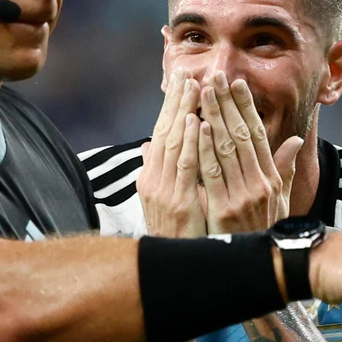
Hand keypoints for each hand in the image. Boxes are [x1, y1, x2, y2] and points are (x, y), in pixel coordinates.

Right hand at [138, 78, 207, 237]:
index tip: (181, 81)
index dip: (171, 106)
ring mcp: (163, 191)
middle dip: (175, 101)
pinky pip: (184, 167)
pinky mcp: (176, 202)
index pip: (162, 134)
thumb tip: (147, 145)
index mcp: (152, 177)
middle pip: (164, 132)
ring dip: (181, 112)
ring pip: (172, 143)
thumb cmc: (175, 237)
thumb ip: (157, 172)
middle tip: (185, 71)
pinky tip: (193, 122)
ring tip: (191, 86)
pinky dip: (188, 143)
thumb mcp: (163, 202)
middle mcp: (153, 180)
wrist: (173, 270)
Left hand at [196, 75, 303, 233]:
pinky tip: (197, 126)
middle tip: (215, 75)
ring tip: (203, 91)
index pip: (257, 134)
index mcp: (271, 179)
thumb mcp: (281, 203)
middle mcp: (260, 184)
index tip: (237, 83)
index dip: (247, 107)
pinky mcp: (225, 209)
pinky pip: (213, 172)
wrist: (262, 269)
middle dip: (227, 103)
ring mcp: (243, 196)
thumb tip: (295, 141)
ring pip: (226, 148)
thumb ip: (285, 170)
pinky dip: (205, 148)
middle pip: (241, 134)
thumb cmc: (265, 233)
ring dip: (214, 116)